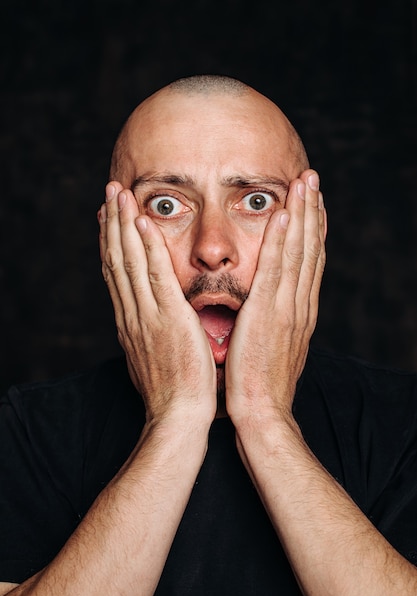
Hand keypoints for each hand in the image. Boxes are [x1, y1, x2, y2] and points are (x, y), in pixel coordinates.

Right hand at [99, 182, 216, 425]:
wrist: (178, 417)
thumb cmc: (173, 391)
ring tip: (118, 193)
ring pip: (128, 261)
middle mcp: (132, 314)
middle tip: (109, 192)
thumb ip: (153, 335)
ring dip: (122, 225)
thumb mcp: (155, 358)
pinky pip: (154, 276)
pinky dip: (146, 248)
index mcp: (131, 323)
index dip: (111, 243)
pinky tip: (142, 223)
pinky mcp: (167, 319)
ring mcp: (146, 316)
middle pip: (115, 260)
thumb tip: (156, 324)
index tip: (109, 219)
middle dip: (111, 224)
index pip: (116, 274)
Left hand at [225, 169, 325, 423]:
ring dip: (303, 214)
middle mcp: (299, 304)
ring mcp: (288, 307)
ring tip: (305, 182)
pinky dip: (283, 238)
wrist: (262, 412)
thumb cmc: (260, 385)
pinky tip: (285, 213)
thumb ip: (272, 324)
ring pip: (299, 251)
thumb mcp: (271, 348)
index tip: (310, 204)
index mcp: (298, 312)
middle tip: (312, 179)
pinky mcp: (270, 312)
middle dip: (312, 211)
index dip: (311, 230)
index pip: (307, 262)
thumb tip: (266, 312)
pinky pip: (277, 267)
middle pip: (309, 249)